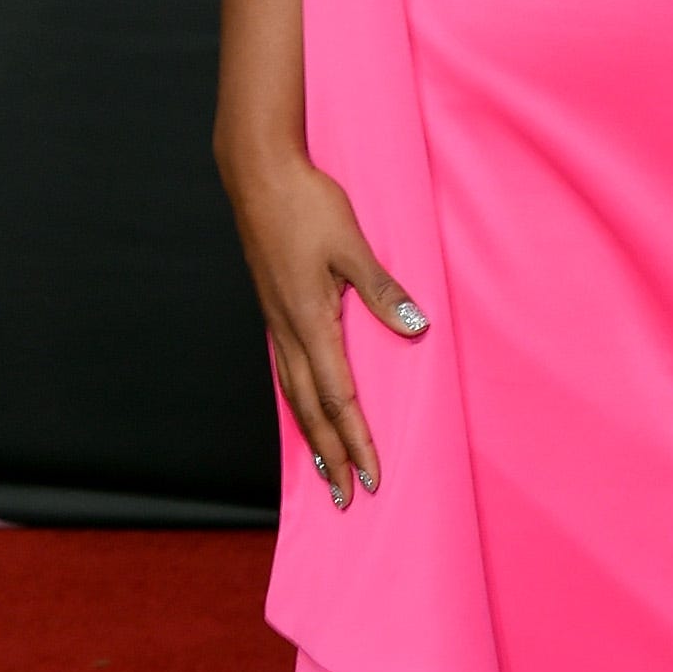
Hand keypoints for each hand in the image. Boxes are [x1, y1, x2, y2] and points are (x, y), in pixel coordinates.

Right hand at [222, 147, 425, 508]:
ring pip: (293, 395)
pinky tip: (304, 409)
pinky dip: (298, 403)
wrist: (257, 174)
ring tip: (324, 470)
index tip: (370, 476)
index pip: (338, 398)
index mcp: (310, 321)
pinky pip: (285, 371)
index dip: (355, 441)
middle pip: (310, 410)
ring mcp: (276, 321)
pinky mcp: (273, 308)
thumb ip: (382, 290)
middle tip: (348, 497)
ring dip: (311, 436)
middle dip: (330, 457)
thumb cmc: (305, 204)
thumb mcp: (352, 245)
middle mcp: (288, 330)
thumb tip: (416, 329)